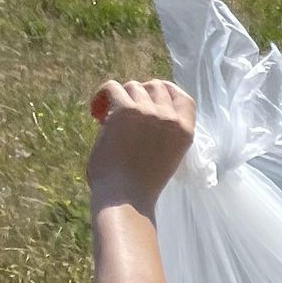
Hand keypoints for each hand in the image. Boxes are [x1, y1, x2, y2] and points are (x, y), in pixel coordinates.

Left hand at [86, 77, 195, 211]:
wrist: (125, 196)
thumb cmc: (142, 184)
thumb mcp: (165, 156)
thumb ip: (161, 132)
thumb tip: (139, 107)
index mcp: (185, 132)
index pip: (184, 98)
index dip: (167, 91)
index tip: (151, 96)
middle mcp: (169, 118)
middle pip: (156, 85)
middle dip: (139, 93)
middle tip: (125, 110)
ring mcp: (148, 112)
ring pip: (132, 86)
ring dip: (119, 98)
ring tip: (107, 117)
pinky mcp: (124, 110)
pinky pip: (111, 87)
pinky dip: (101, 96)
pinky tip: (96, 114)